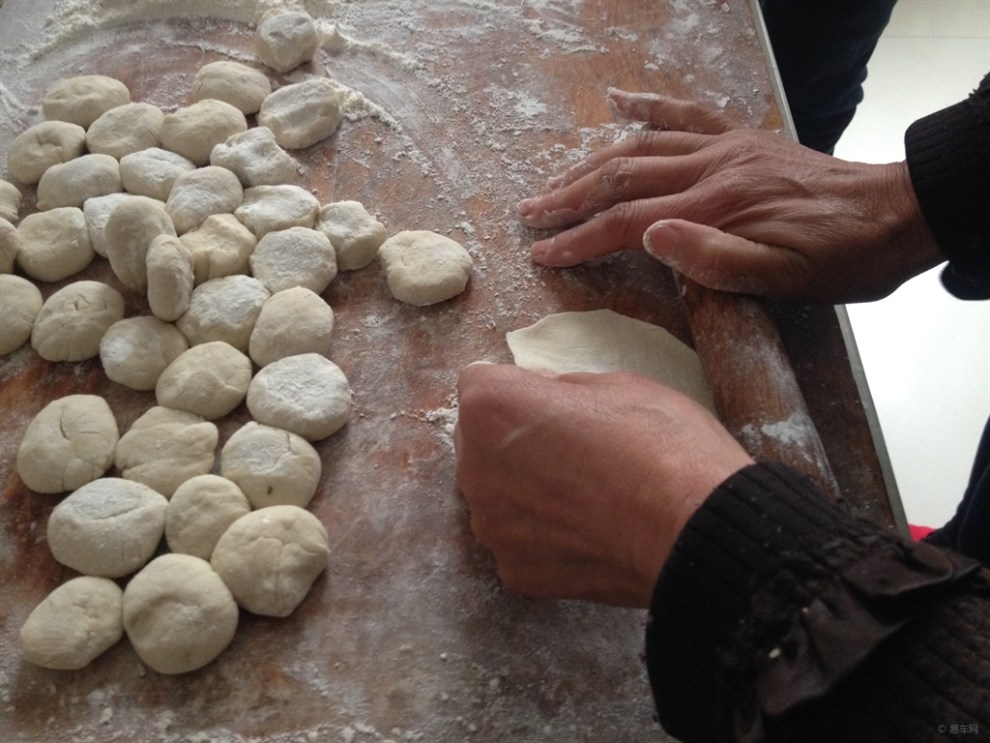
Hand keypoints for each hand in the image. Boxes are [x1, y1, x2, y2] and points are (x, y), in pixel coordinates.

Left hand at [454, 363, 752, 607]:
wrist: (694, 528)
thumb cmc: (660, 441)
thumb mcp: (617, 384)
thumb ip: (563, 389)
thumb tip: (545, 396)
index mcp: (490, 407)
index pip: (479, 384)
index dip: (519, 390)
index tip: (554, 404)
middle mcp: (474, 467)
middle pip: (481, 444)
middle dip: (513, 441)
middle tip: (573, 451)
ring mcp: (492, 527)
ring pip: (498, 498)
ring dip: (527, 493)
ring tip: (587, 498)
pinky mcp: (516, 573)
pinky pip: (523, 544)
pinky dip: (547, 540)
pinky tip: (591, 535)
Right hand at [518, 89, 943, 301]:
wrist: (895, 214)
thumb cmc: (839, 260)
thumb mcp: (784, 279)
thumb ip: (715, 259)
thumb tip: (649, 237)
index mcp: (716, 206)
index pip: (626, 221)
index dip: (578, 238)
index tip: (541, 253)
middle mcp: (711, 167)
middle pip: (621, 175)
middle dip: (569, 197)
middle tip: (528, 213)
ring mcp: (725, 146)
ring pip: (641, 144)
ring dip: (590, 162)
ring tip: (552, 180)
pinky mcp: (741, 138)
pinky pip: (686, 112)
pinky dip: (647, 104)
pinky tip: (617, 99)